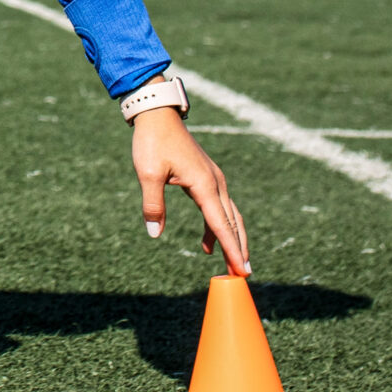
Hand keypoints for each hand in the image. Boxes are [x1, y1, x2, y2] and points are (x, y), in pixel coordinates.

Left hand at [132, 101, 250, 273]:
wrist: (158, 116)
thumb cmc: (152, 142)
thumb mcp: (148, 174)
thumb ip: (153, 205)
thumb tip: (155, 234)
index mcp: (205, 185)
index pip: (222, 224)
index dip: (232, 249)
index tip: (243, 270)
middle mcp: (215, 183)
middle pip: (233, 222)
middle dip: (239, 249)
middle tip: (243, 275)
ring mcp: (213, 179)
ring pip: (229, 216)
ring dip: (231, 240)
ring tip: (231, 265)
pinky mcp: (207, 178)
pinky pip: (218, 207)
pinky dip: (217, 226)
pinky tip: (207, 243)